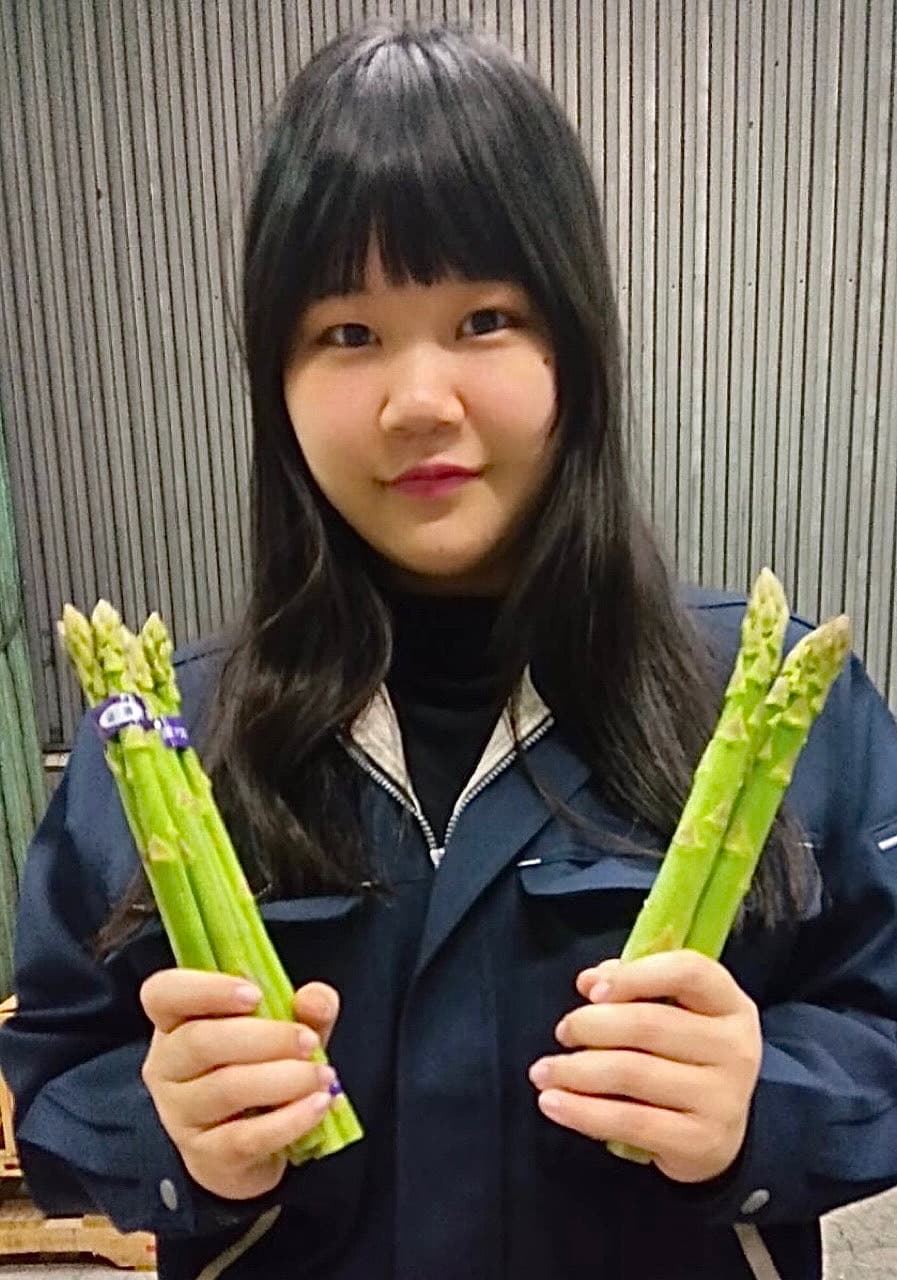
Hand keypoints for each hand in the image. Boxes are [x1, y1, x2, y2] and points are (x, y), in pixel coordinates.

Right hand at [140, 971, 340, 1199]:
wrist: (255, 1145)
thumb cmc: (261, 1070)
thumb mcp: (286, 1029)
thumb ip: (305, 1007)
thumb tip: (317, 1000)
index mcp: (176, 1021)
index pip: (164, 994)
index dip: (205, 989)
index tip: (255, 994)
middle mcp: (167, 1066)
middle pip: (201, 1041)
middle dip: (265, 1038)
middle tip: (309, 1041)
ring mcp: (179, 1114)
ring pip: (225, 1089)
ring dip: (284, 1078)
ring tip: (322, 1075)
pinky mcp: (205, 1155)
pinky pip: (246, 1137)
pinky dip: (290, 1119)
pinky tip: (319, 1104)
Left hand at [528, 950, 761, 1182]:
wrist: (718, 1132)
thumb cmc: (684, 1056)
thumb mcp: (673, 1012)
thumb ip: (633, 985)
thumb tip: (590, 981)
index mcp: (729, 1003)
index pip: (688, 971)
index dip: (636, 975)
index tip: (592, 990)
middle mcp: (735, 1048)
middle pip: (649, 1024)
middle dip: (591, 1025)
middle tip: (563, 1032)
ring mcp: (722, 1098)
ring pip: (632, 1073)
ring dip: (575, 1070)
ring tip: (543, 1071)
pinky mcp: (701, 1142)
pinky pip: (630, 1122)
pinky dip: (583, 1112)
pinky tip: (554, 1104)